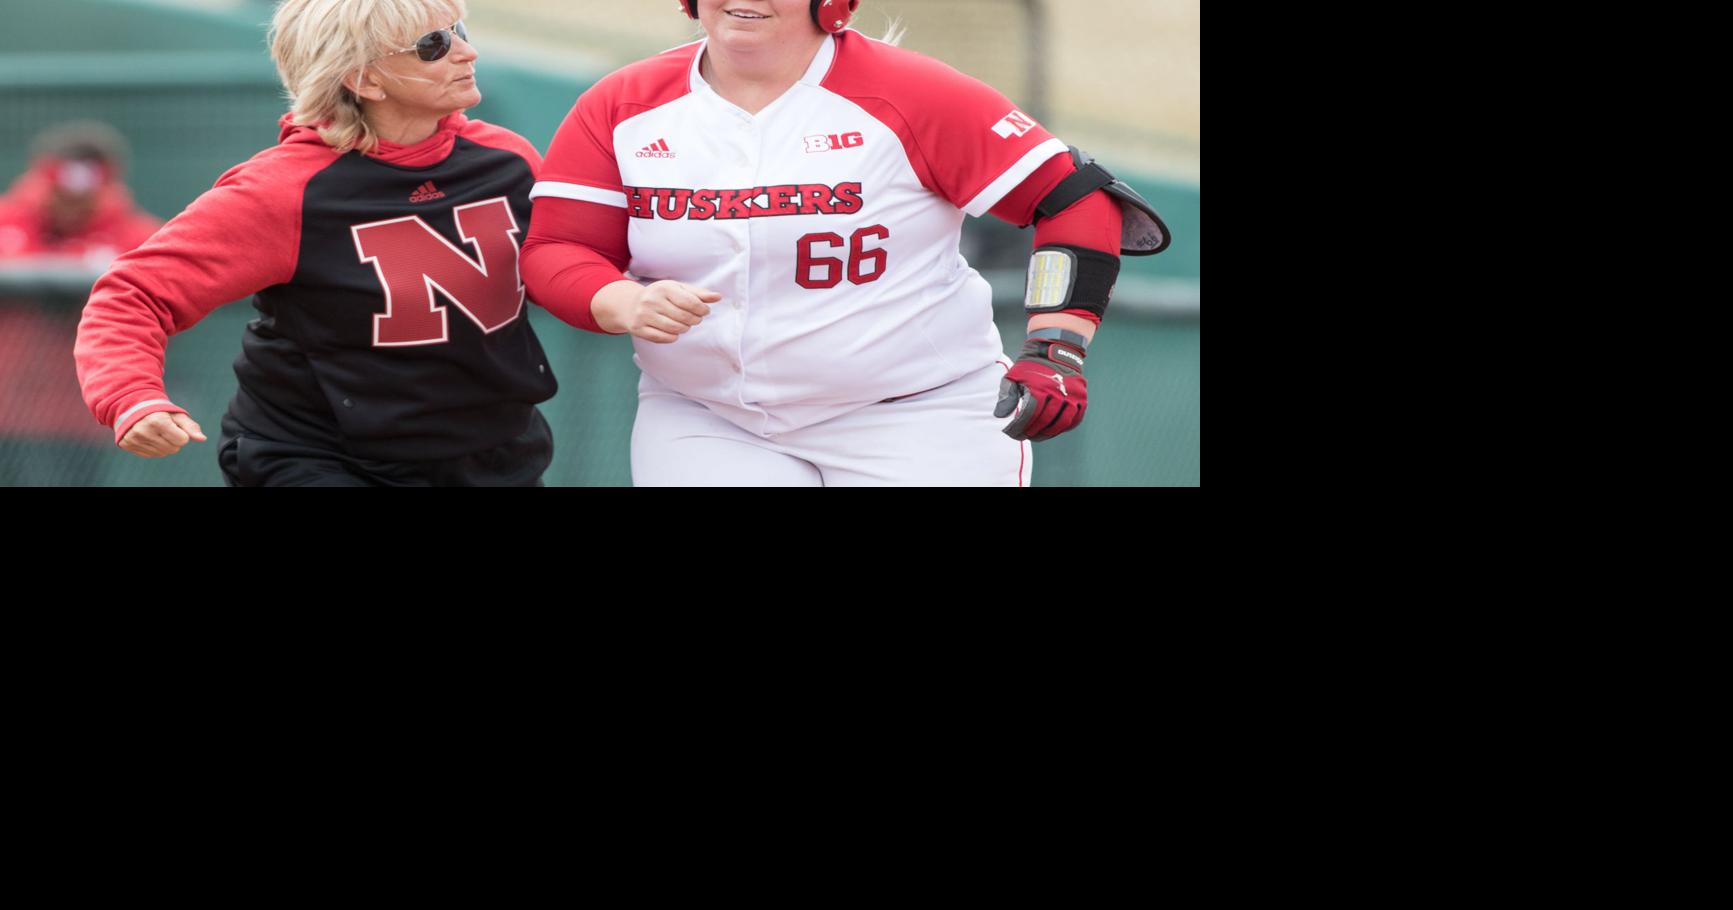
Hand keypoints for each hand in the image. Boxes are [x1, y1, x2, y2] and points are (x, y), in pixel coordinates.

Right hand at [119, 412, 206, 457]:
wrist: (133, 407)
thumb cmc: (160, 411)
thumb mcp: (177, 415)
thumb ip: (191, 426)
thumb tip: (202, 439)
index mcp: (157, 421)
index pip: (182, 440)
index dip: (182, 434)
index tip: (174, 426)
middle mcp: (143, 431)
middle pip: (173, 449)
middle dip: (174, 440)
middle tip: (165, 430)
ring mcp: (133, 438)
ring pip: (162, 453)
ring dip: (164, 445)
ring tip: (157, 433)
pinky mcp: (126, 444)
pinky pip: (150, 455)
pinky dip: (153, 448)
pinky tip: (149, 437)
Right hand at [603, 280, 721, 343]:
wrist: (630, 305)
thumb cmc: (660, 296)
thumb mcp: (677, 289)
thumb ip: (698, 294)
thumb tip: (718, 297)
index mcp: (664, 288)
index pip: (690, 302)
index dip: (702, 309)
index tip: (704, 311)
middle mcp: (652, 301)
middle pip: (684, 317)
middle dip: (694, 320)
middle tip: (694, 318)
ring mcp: (644, 315)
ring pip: (676, 329)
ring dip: (684, 328)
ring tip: (683, 323)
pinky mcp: (639, 329)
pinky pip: (665, 338)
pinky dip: (673, 336)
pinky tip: (672, 330)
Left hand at [995, 337, 1087, 440]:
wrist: (1056, 349)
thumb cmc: (1031, 366)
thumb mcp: (1014, 376)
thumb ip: (1007, 396)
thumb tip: (1000, 416)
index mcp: (1039, 388)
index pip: (1028, 416)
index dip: (1019, 428)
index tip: (1012, 433)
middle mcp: (1057, 393)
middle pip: (1044, 421)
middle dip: (1031, 432)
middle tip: (1023, 436)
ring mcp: (1072, 396)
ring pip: (1061, 423)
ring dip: (1048, 433)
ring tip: (1037, 435)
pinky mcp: (1082, 397)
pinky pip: (1076, 419)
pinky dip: (1065, 427)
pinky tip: (1054, 429)